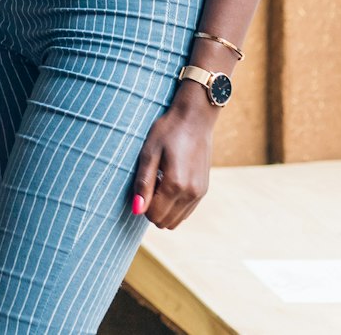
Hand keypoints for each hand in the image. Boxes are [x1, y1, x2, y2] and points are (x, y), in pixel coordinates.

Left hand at [131, 85, 216, 228]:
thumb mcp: (148, 153)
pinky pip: (186, 212)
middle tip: (149, 183)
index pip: (154, 215)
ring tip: (160, 181)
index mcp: (176, 184)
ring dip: (164, 207)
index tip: (141, 185)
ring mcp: (200, 193)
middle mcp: (191, 193)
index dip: (142, 205)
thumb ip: (143, 183)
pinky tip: (170, 183)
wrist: (195, 119)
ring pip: (176, 219)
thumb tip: (137, 210)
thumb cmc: (167, 132)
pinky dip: (174, 204)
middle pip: (165, 221)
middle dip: (152, 208)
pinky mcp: (204, 191)